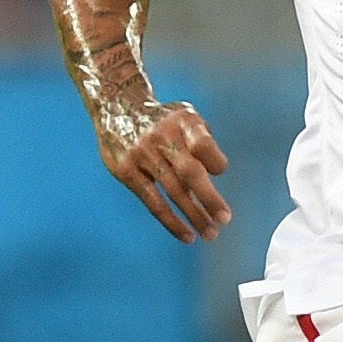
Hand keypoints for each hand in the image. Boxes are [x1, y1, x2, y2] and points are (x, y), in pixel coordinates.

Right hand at [95, 99, 231, 243]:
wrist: (117, 108)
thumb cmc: (162, 120)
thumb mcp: (184, 116)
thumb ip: (202, 140)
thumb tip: (216, 172)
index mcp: (181, 120)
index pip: (202, 144)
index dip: (214, 161)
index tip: (219, 171)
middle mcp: (161, 136)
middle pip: (189, 171)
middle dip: (209, 198)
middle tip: (225, 219)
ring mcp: (142, 154)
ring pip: (173, 191)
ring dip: (194, 215)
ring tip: (210, 233)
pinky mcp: (126, 171)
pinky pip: (153, 201)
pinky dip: (171, 221)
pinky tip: (186, 234)